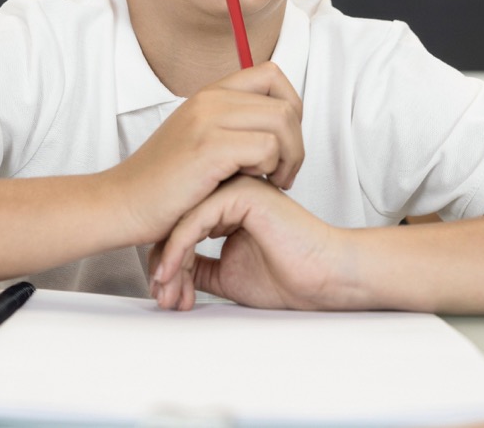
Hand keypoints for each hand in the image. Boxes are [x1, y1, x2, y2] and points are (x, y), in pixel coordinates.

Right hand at [106, 62, 304, 244]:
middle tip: (284, 171)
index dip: (290, 107)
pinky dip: (271, 169)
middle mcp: (209, 98)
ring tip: (273, 180)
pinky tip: (256, 185)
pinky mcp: (209, 148)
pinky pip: (266, 147)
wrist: (122, 203)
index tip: (282, 143)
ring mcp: (208, 120)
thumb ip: (233, 127)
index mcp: (210, 93)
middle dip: (297, 142)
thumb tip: (281, 127)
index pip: (272, 74)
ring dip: (289, 157)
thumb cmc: (164, 184)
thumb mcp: (200, 141)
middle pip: (286, 102)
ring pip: (283, 122)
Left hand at [148, 175, 352, 311]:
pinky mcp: (242, 194)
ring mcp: (237, 188)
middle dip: (164, 263)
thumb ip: (200, 266)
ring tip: (165, 290)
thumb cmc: (288, 276)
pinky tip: (173, 273)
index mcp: (230, 204)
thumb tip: (169, 272)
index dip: (169, 262)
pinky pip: (197, 219)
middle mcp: (231, 191)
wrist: (323, 278)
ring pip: (183, 220)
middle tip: (161, 295)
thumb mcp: (227, 274)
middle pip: (179, 222)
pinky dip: (179, 248)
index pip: (184, 227)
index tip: (163, 294)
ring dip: (169, 259)